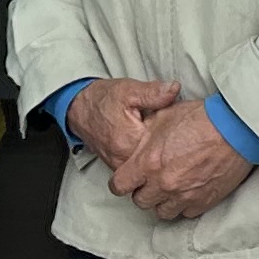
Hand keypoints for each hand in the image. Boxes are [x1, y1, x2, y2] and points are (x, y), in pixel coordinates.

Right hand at [67, 77, 183, 170]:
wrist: (79, 108)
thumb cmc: (103, 99)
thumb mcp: (129, 90)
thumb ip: (153, 92)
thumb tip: (174, 89)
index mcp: (130, 141)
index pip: (163, 146)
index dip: (174, 135)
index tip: (178, 126)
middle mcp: (123, 159)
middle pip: (156, 161)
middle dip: (167, 148)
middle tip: (172, 132)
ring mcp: (119, 165)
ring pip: (147, 168)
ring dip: (156, 155)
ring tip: (163, 139)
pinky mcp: (116, 166)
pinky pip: (137, 168)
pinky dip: (146, 158)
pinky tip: (150, 145)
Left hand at [108, 98, 250, 222]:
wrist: (235, 128)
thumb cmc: (201, 118)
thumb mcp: (164, 116)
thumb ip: (145, 134)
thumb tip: (136, 141)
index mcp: (148, 163)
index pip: (119, 186)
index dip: (121, 183)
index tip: (127, 180)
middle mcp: (163, 184)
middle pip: (140, 202)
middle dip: (143, 192)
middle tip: (152, 180)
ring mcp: (184, 196)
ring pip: (162, 212)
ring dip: (163, 202)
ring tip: (171, 188)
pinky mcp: (203, 202)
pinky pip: (186, 213)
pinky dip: (185, 205)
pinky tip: (189, 190)